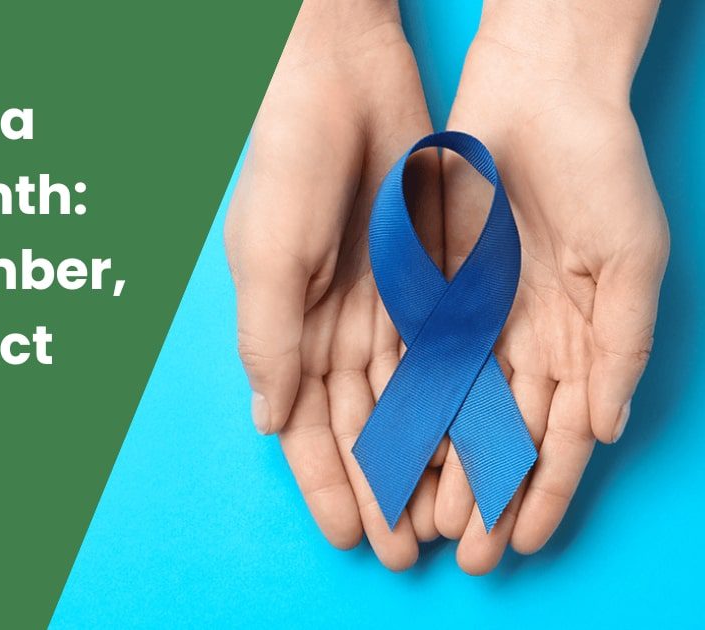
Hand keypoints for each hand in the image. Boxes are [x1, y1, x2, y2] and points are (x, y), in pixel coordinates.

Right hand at [224, 1, 442, 569]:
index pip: (301, 425)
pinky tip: (469, 443)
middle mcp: (329, 327)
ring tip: (443, 512)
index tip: (350, 536)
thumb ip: (269, 339)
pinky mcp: (421, 281)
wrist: (342, 82)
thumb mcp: (266, 257)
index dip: (323, 482)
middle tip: (402, 548)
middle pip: (356, 426)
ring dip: (419, 456)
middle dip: (377, 488)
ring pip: (402, 401)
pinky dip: (452, 399)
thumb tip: (269, 422)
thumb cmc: (286, 166)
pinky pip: (441, 352)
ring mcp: (377, 306)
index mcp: (281, 328)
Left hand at [433, 1, 667, 573]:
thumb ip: (620, 348)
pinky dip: (405, 405)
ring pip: (452, 410)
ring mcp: (478, 319)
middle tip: (457, 555)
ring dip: (437, 466)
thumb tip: (604, 431)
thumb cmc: (600, 173)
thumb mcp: (630, 262)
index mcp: (580, 342)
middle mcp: (525, 341)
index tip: (516, 545)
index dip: (541, 494)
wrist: (537, 97)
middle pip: (499, 437)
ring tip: (417, 518)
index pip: (558, 438)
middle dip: (480, 497)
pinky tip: (390, 448)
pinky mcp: (433, 290)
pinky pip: (414, 358)